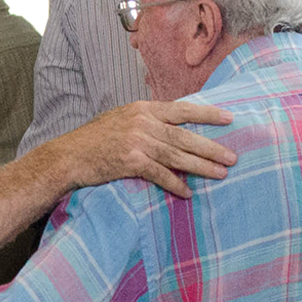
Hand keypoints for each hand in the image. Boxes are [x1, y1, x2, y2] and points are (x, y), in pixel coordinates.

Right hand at [49, 100, 235, 198]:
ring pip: (177, 155)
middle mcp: (143, 122)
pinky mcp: (130, 162)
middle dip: (211, 147)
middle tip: (233, 156)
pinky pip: (160, 174)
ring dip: (202, 166)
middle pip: (185, 136)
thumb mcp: (122, 119)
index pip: (183, 109)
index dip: (208, 114)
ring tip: (221, 174)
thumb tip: (174, 129)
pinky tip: (188, 193)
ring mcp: (137, 142)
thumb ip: (147, 120)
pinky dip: (175, 184)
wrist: (69, 155)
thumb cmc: (94, 139)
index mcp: (143, 108)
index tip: (229, 119)